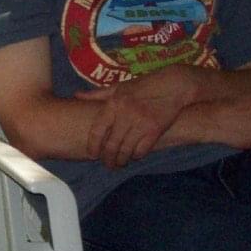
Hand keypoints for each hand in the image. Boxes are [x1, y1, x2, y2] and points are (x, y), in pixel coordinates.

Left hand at [76, 66, 195, 168]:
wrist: (173, 85)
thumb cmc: (144, 86)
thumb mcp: (119, 87)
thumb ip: (98, 94)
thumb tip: (77, 95)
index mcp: (113, 104)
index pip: (97, 130)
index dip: (93, 146)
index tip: (92, 155)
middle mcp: (125, 114)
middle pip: (111, 145)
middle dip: (107, 159)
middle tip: (107, 164)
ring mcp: (140, 123)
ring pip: (126, 150)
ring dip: (121, 160)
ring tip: (119, 163)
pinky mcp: (155, 130)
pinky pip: (142, 150)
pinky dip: (136, 155)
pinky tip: (134, 156)